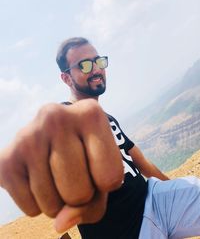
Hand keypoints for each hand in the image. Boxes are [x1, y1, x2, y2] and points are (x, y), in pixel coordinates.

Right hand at [0, 99, 123, 231]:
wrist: (58, 132)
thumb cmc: (87, 152)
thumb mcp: (103, 169)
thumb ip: (93, 205)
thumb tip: (60, 224)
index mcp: (90, 115)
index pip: (110, 178)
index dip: (106, 184)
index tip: (98, 166)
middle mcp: (57, 117)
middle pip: (80, 193)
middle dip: (81, 194)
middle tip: (75, 171)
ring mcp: (28, 135)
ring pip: (54, 206)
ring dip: (58, 201)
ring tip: (56, 173)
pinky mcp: (6, 158)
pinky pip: (30, 209)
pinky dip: (38, 203)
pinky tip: (39, 176)